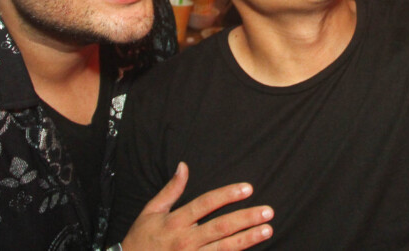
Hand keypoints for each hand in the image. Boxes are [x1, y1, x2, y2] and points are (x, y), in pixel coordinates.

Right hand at [122, 162, 273, 249]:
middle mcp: (185, 240)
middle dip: (246, 218)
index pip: (206, 204)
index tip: (248, 189)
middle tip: (268, 211)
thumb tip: (184, 166)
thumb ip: (170, 190)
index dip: (227, 195)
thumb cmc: (141, 238)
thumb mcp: (151, 211)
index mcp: (175, 221)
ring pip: (224, 248)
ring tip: (267, 230)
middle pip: (221, 227)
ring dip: (247, 239)